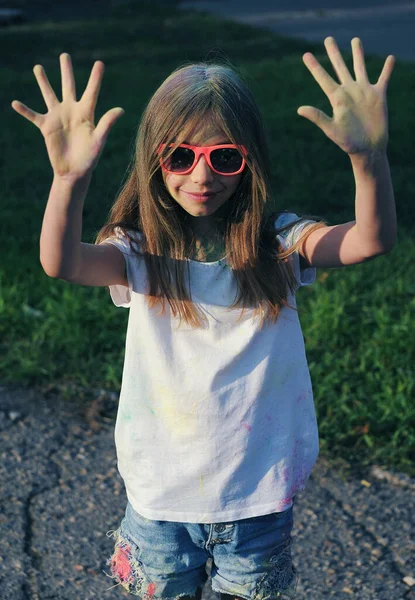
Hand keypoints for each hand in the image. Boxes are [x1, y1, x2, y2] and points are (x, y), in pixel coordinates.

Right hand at [11, 54, 124, 180]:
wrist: (74, 172)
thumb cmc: (90, 158)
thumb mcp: (99, 140)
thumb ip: (107, 123)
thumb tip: (121, 109)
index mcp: (87, 113)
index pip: (92, 91)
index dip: (96, 77)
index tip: (100, 62)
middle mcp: (71, 111)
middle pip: (68, 86)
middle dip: (66, 71)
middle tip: (65, 55)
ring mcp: (58, 117)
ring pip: (49, 95)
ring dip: (43, 82)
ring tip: (37, 67)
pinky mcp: (46, 127)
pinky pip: (33, 115)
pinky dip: (24, 110)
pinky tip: (15, 103)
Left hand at [297, 37, 394, 155]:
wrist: (368, 149)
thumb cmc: (348, 142)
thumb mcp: (331, 129)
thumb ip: (317, 117)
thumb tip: (299, 109)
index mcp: (337, 98)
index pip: (323, 78)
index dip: (314, 67)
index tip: (305, 55)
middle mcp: (349, 91)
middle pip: (340, 67)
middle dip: (334, 53)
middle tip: (328, 39)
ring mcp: (364, 92)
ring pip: (360, 67)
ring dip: (358, 54)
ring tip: (355, 40)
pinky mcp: (379, 96)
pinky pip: (383, 78)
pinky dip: (387, 68)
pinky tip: (390, 58)